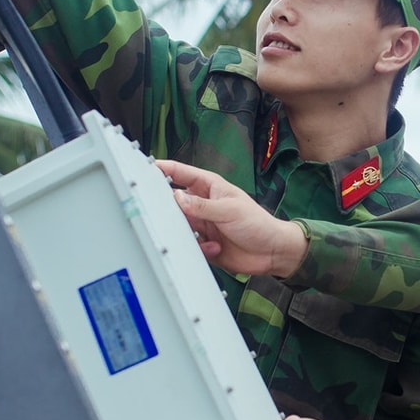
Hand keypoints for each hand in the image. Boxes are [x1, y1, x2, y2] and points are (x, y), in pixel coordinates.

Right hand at [157, 160, 308, 276]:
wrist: (272, 252)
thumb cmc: (258, 223)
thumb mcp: (229, 210)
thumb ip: (201, 206)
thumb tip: (177, 198)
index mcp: (210, 187)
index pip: (182, 173)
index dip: (165, 169)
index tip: (147, 167)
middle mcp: (203, 205)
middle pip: (174, 202)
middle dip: (171, 210)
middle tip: (170, 216)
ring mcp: (203, 224)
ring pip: (179, 226)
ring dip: (188, 233)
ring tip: (204, 237)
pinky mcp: (204, 244)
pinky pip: (190, 245)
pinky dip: (200, 248)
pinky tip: (215, 248)